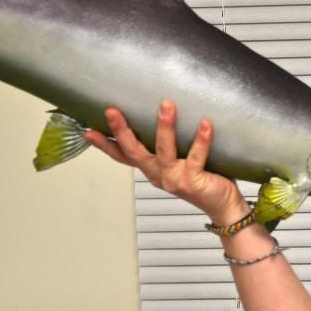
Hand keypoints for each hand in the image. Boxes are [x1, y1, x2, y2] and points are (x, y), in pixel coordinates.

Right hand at [84, 100, 247, 224]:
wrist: (223, 205)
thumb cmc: (203, 178)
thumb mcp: (178, 161)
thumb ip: (168, 145)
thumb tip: (163, 111)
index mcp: (152, 170)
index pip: (123, 156)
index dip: (104, 145)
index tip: (87, 130)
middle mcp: (159, 175)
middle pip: (134, 152)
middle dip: (121, 131)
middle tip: (111, 111)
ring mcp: (174, 179)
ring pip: (164, 151)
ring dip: (164, 128)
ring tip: (166, 105)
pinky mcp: (193, 181)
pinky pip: (196, 157)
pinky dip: (201, 140)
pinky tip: (205, 124)